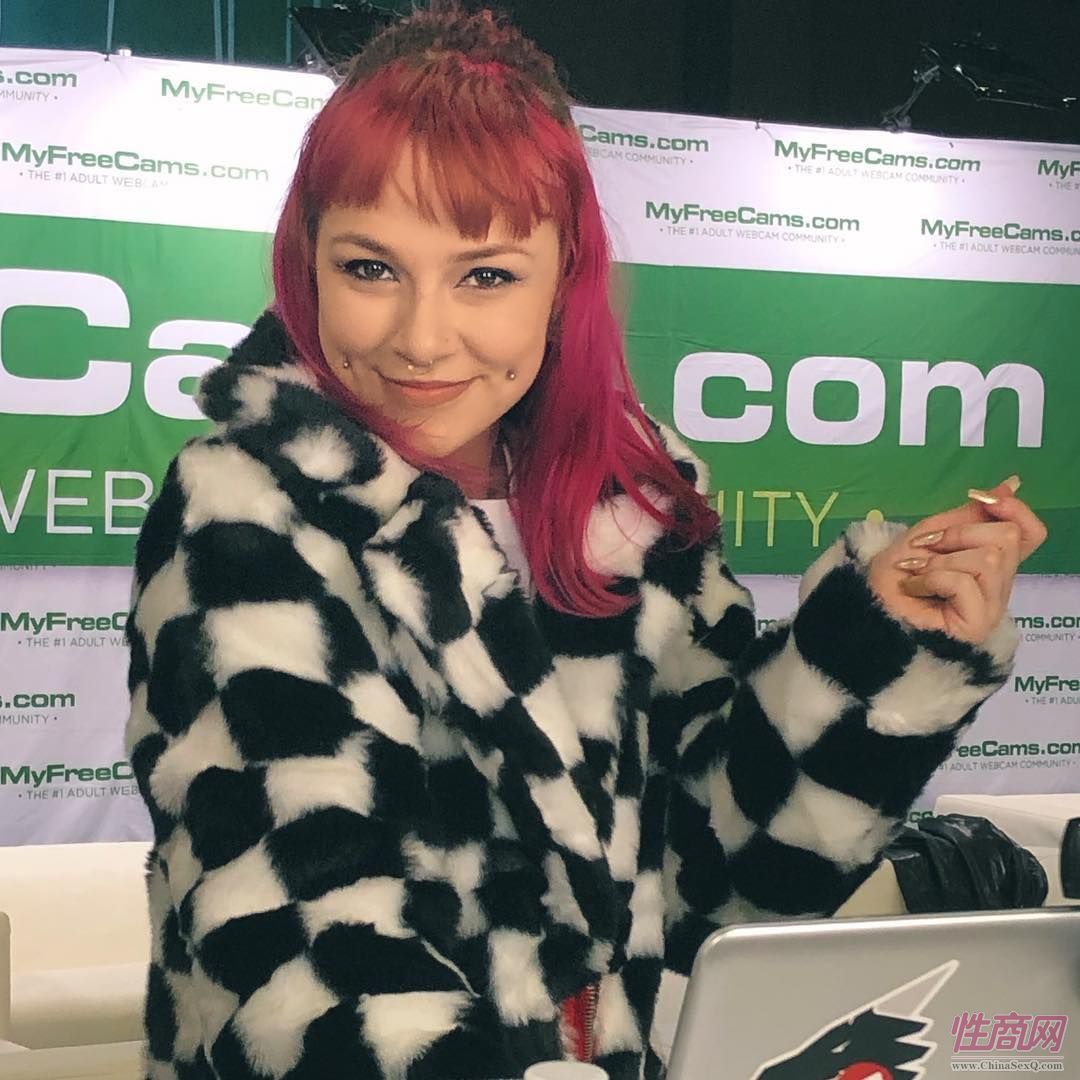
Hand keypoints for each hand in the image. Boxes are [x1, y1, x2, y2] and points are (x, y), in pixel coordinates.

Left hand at [868, 476, 1047, 644]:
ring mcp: (991, 608)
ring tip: (918, 573)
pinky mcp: (977, 625)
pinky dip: (933, 578)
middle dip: (959, 534)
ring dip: (941, 560)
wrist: (866, 606)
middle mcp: (999, 587)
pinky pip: (966, 582)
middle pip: (1008, 538)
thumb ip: (970, 515)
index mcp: (993, 564)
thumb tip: (1011, 485)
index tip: (980, 498)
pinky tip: (917, 588)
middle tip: (926, 549)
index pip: (1031, 533)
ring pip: (988, 559)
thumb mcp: (931, 534)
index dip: (1015, 510)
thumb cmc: (895, 575)